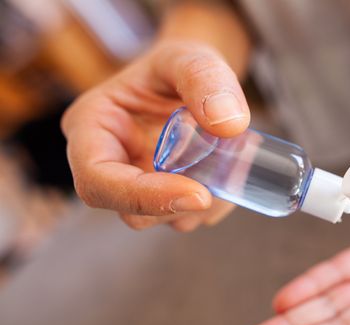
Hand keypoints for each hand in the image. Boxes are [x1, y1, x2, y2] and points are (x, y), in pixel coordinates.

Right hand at [62, 41, 249, 230]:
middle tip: (225, 180)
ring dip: (205, 205)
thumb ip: (205, 78)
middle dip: (182, 203)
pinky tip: (231, 174)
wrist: (197, 80)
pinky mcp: (164, 197)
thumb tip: (229, 124)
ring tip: (234, 165)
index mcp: (92, 127)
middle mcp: (107, 163)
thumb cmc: (181, 64)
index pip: (98, 180)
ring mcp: (137, 185)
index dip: (144, 197)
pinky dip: (216, 203)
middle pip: (132, 211)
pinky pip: (188, 215)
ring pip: (165, 219)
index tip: (199, 194)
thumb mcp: (191, 56)